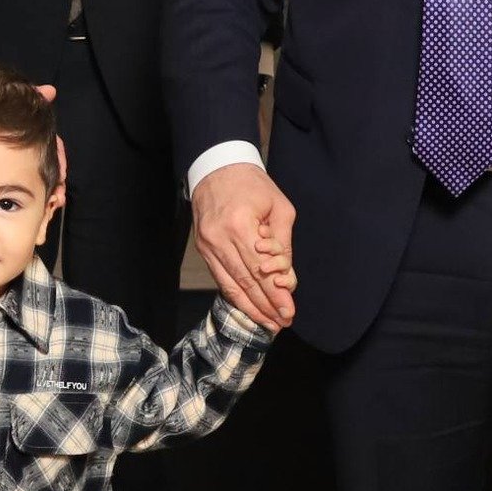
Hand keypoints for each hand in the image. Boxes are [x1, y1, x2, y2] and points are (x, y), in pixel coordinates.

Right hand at [192, 162, 296, 328]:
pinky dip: (235, 295)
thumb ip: (283, 243)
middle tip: (282, 323)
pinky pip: (220, 277)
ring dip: (250, 307)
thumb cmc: (252, 185)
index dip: (275, 294)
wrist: (217, 167)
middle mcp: (220, 238)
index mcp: (240, 224)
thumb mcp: (279, 207)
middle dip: (265, 306)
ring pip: (230, 284)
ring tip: (268, 323)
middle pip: (245, 281)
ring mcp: (207, 244)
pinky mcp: (202, 247)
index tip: (289, 312)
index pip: (260, 269)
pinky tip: (249, 307)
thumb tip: (287, 278)